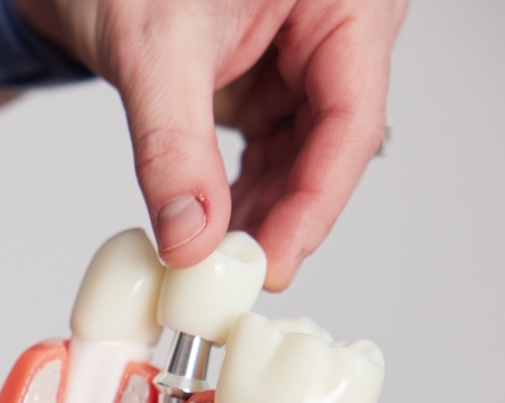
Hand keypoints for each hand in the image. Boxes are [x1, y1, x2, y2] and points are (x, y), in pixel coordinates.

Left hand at [24, 0, 407, 288]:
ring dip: (260, 212)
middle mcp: (336, 25)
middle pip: (333, 144)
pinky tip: (211, 230)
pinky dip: (240, 194)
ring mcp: (305, 57)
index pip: (351, 117)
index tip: (273, 262)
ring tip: (215, 259)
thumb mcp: (152, 51)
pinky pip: (272, 151)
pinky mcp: (271, 82)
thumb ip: (172, 148)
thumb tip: (189, 236)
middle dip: (284, 215)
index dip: (314, 202)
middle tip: (237, 275)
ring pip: (302, 156)